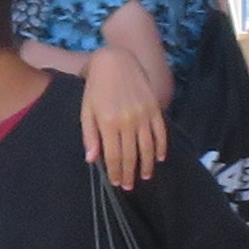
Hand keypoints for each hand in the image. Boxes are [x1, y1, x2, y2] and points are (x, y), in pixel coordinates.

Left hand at [82, 58, 166, 190]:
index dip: (116, 172)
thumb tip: (92, 160)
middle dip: (130, 173)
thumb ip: (90, 136)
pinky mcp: (154, 108)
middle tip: (129, 186)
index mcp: (108, 123)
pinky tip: (159, 158)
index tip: (117, 183)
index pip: (113, 156)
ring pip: (147, 147)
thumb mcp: (86, 110)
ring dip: (146, 165)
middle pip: (130, 155)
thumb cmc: (96, 87)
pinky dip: (161, 147)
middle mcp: (127, 121)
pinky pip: (160, 133)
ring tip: (145, 177)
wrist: (115, 61)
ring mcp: (143, 115)